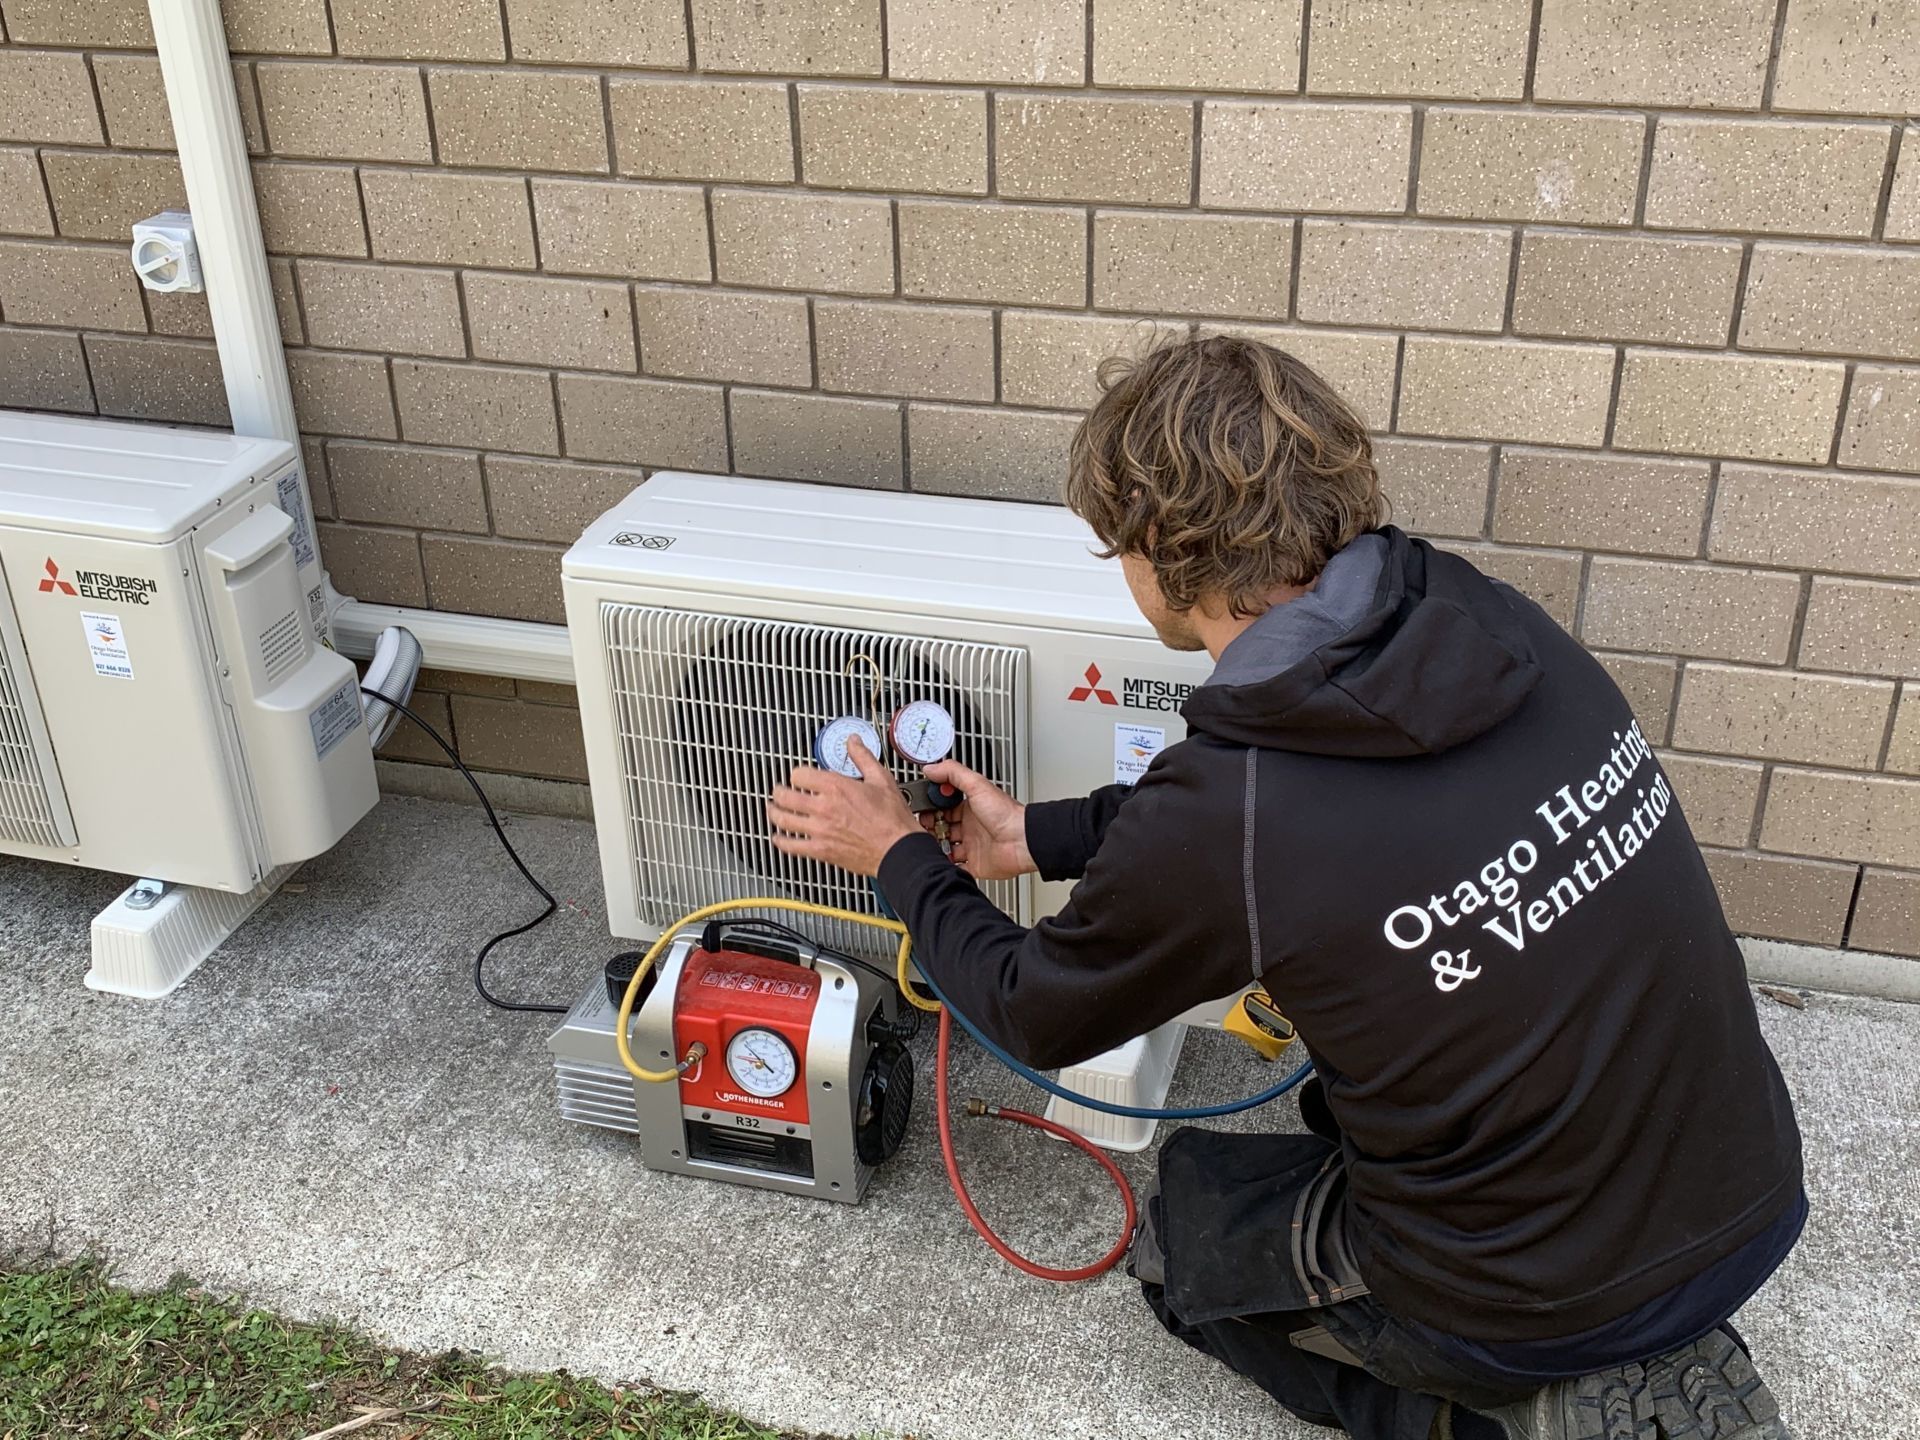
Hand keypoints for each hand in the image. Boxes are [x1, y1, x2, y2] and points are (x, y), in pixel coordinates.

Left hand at [767, 738, 918, 877]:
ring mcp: (818, 830)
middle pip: (784, 795)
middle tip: (779, 791)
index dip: (797, 774)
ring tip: (773, 810)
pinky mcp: (820, 850)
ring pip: (782, 819)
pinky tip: (778, 838)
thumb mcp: (881, 780)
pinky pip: (790, 846)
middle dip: (779, 791)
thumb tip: (853, 742)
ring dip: (774, 813)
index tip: (799, 777)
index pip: (799, 774)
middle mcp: (822, 808)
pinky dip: (780, 840)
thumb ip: (862, 757)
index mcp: (835, 787)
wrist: (898, 850)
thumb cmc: (892, 819)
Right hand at [922, 759, 1032, 880]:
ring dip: (936, 848)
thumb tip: (931, 768)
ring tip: (929, 846)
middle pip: (943, 828)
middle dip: (930, 830)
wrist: (1023, 840)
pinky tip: (940, 861)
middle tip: (922, 830)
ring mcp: (973, 846)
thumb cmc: (1006, 814)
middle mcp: (971, 827)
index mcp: (971, 808)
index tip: (921, 811)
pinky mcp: (976, 865)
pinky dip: (948, 866)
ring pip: (947, 848)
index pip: (944, 808)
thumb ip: (953, 773)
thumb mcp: (977, 785)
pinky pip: (957, 867)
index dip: (932, 810)